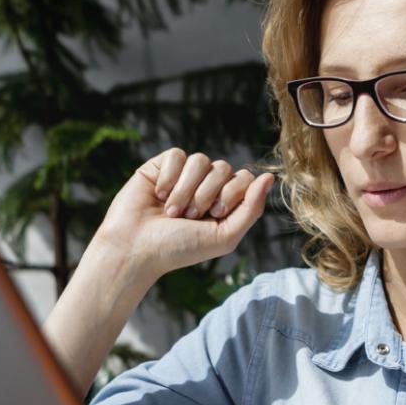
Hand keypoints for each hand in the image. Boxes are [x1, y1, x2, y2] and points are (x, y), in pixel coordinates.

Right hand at [93, 147, 274, 278]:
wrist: (135, 248)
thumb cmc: (179, 248)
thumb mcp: (224, 236)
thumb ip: (251, 209)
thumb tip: (270, 177)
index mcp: (223, 202)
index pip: (244, 178)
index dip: (233, 192)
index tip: (213, 215)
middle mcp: (205, 186)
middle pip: (223, 168)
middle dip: (207, 194)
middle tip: (189, 216)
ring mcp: (183, 175)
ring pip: (200, 160)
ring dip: (187, 189)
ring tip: (171, 211)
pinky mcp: (161, 166)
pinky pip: (178, 155)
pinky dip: (170, 177)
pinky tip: (158, 194)